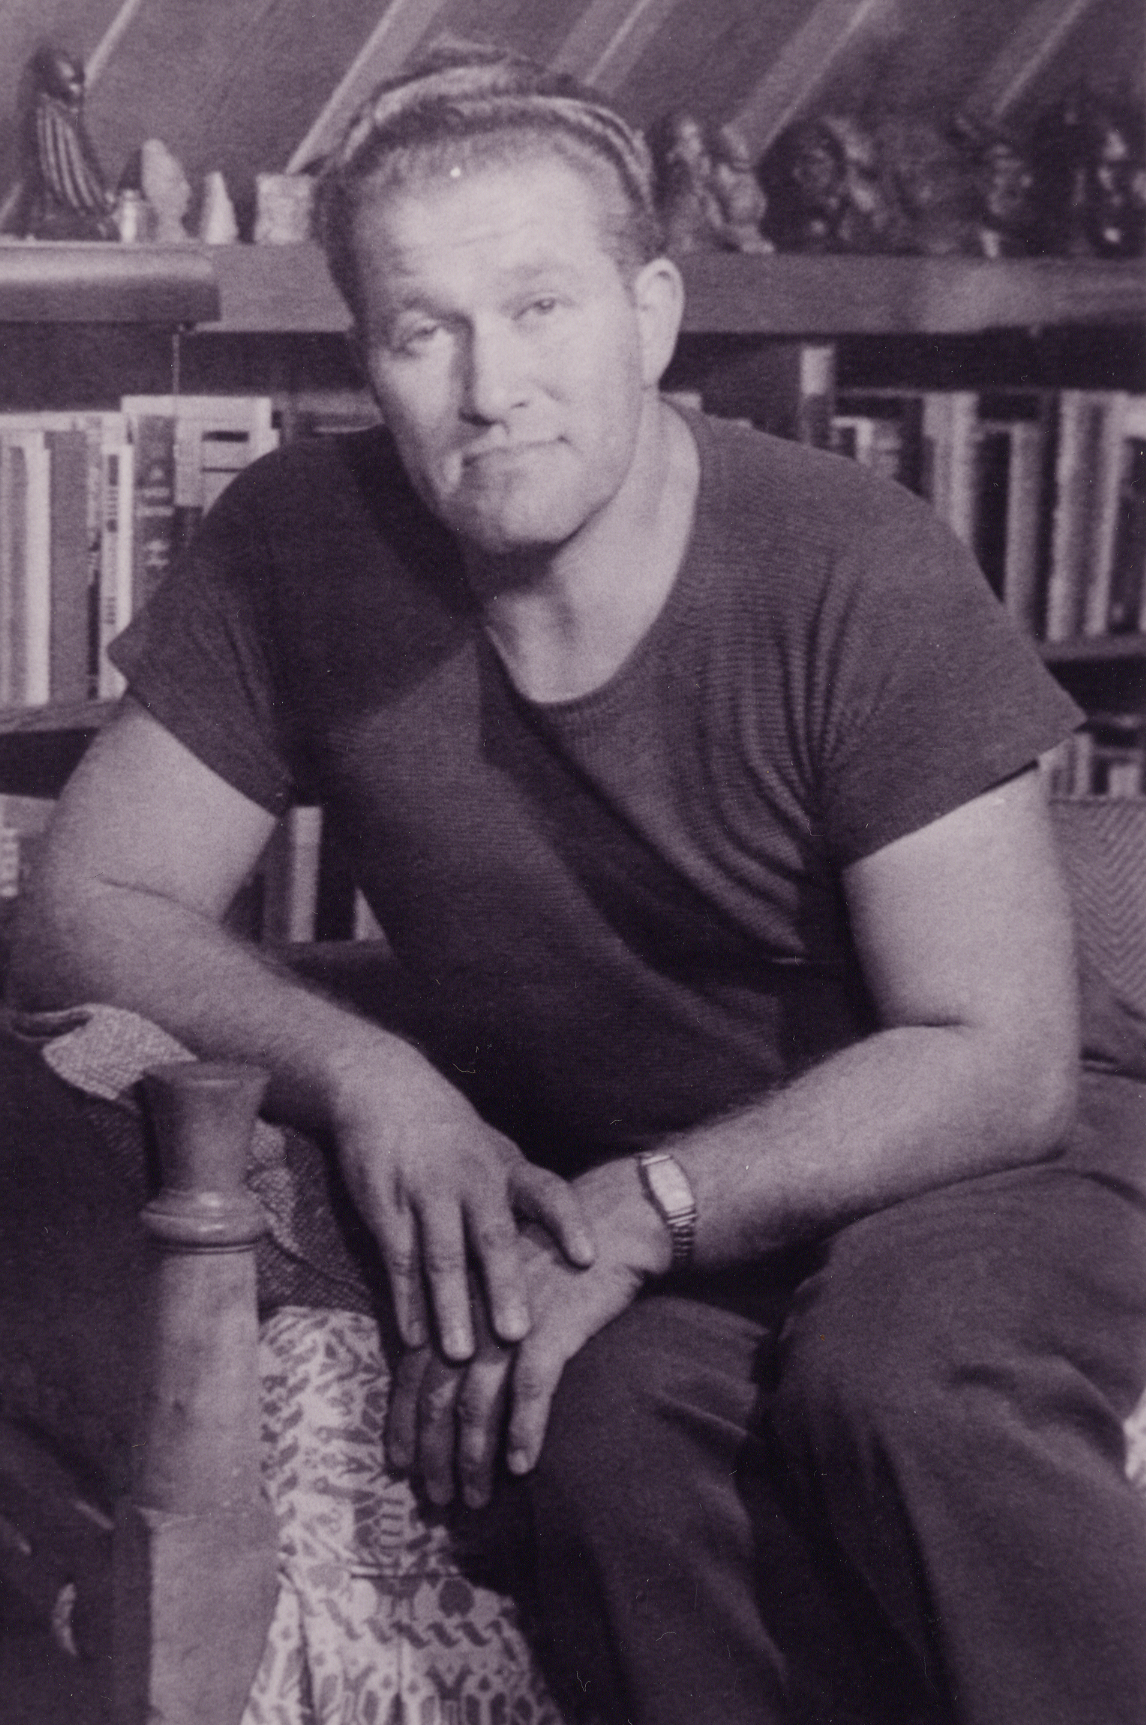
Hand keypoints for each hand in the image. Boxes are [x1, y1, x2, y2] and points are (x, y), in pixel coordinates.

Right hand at [330, 1041, 594, 1359]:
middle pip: (492, 1236)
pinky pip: (399, 1260)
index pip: (548, 1193)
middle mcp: (471, 1179)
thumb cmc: (449, 1132)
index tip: (589, 1259)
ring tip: (460, 1354)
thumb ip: (520, 1197)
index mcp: (506, 1167)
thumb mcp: (492, 1151)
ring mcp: (427, 1193)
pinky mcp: (387, 1207)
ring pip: (441, 1256)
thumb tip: (569, 1253)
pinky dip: (407, 1301)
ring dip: (451, 1307)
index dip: (569, 1224)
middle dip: (505, 1286)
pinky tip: (413, 1338)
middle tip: (518, 1334)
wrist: (380, 1087)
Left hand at [386, 1156, 671, 1506]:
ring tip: (474, 1497)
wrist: (611, 1221)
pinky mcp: (552, 1328)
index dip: (403, 1421)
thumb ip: (470, 1323)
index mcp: (453, 1301)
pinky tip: (522, 1465)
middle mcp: (471, 1313)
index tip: (398, 1463)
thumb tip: (452, 1383)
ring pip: (477, 1402)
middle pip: (437, 1394)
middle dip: (433, 1453)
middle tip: (436, 1498)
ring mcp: (509, 1322)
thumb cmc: (555, 1256)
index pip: (412, 1371)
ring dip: (473, 1457)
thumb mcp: (499, 1283)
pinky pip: (530, 1391)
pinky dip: (523, 1432)